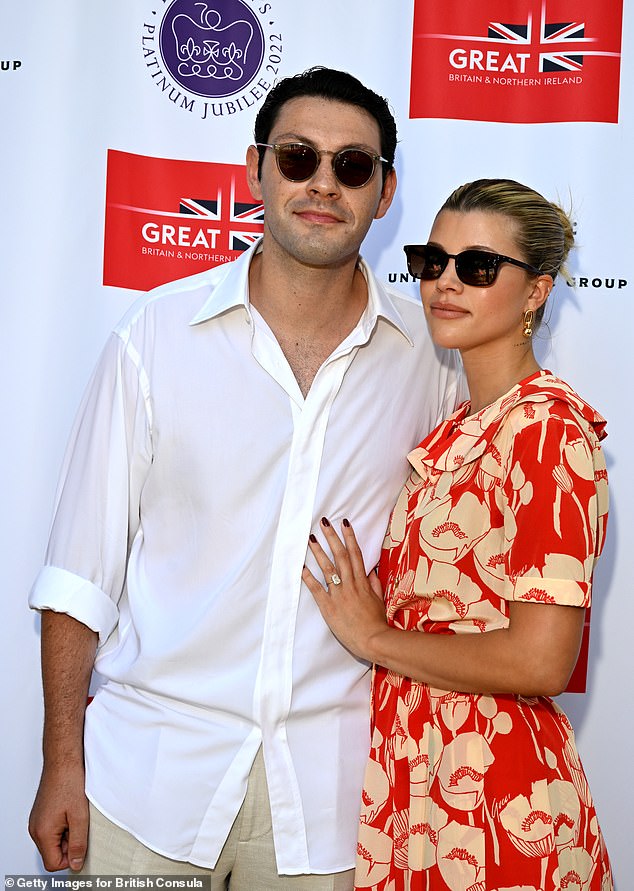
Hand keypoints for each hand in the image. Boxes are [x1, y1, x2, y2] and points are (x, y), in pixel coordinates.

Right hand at [28, 763, 88, 871]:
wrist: (63, 760)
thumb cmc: (69, 782)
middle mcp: (35, 829)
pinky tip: (71, 810)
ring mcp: (37, 821)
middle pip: (53, 853)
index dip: (70, 858)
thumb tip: (75, 864)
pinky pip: (52, 829)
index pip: (53, 864)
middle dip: (69, 844)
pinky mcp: (41, 813)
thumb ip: (78, 843)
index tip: (81, 844)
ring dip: (67, 833)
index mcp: (43, 832)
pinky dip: (63, 824)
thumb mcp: (80, 816)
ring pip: (53, 841)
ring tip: (76, 814)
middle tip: (80, 824)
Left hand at [302, 517, 387, 660]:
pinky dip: (308, 577)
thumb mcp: (379, 600)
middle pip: (340, 555)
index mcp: (363, 582)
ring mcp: (339, 594)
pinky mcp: (329, 607)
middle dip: (332, 537)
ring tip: (311, 538)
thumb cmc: (377, 622)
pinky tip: (301, 567)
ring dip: (318, 552)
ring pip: (328, 568)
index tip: (344, 523)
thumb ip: (374, 584)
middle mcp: (350, 584)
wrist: (374, 640)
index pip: (356, 554)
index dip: (349, 537)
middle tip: (324, 523)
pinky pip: (317, 589)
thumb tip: (371, 570)